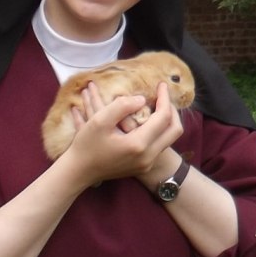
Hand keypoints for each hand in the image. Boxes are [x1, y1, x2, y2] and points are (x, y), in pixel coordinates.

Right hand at [61, 81, 181, 185]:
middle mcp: (148, 156)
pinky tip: (148, 120)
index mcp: (138, 144)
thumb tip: (142, 99)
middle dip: (172, 110)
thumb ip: (121, 106)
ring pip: (169, 138)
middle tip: (163, 97)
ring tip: (157, 106)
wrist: (79, 171)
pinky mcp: (143, 166)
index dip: (164, 98)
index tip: (161, 85)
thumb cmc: (86, 145)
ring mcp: (147, 163)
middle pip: (175, 130)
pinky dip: (159, 130)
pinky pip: (160, 145)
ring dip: (167, 120)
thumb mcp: (99, 120)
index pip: (163, 117)